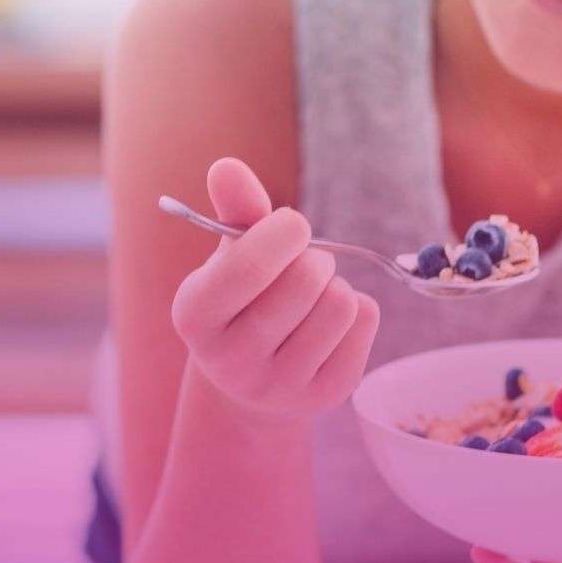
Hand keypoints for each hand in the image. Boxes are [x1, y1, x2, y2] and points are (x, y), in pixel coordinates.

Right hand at [170, 157, 379, 420]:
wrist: (253, 377)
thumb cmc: (242, 296)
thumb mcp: (230, 253)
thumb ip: (234, 209)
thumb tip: (226, 166)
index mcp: (194, 316)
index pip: (250, 264)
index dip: (285, 230)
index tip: (292, 225)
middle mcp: (230, 361)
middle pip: (306, 280)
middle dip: (313, 256)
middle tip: (302, 264)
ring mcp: (279, 387)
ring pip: (341, 302)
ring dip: (335, 283)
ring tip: (313, 295)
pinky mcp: (325, 396)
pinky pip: (366, 322)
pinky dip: (357, 308)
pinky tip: (329, 323)